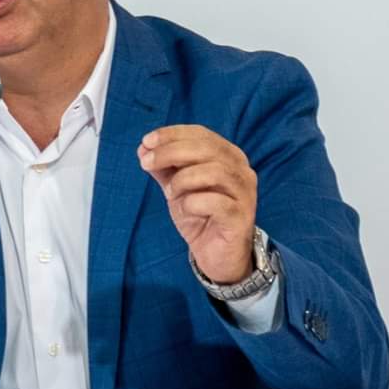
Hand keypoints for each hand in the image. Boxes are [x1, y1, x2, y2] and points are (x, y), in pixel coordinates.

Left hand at [138, 125, 257, 283]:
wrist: (216, 254)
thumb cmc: (199, 214)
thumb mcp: (176, 186)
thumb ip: (163, 167)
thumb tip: (143, 148)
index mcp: (228, 155)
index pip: (201, 133)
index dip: (172, 134)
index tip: (147, 141)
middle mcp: (241, 170)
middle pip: (207, 148)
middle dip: (171, 152)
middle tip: (147, 162)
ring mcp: (244, 193)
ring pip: (215, 172)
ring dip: (183, 178)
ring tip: (169, 192)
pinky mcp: (240, 217)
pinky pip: (217, 203)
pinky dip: (194, 202)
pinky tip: (185, 208)